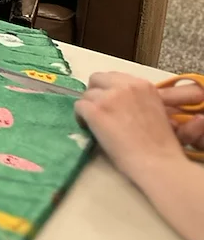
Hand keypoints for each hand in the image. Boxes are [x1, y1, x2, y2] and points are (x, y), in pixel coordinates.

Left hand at [76, 72, 199, 185]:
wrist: (158, 162)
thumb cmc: (161, 144)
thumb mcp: (155, 110)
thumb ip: (137, 99)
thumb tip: (117, 101)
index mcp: (143, 85)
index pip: (115, 77)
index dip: (108, 89)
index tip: (109, 102)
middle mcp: (126, 85)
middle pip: (97, 79)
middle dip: (95, 93)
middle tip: (97, 109)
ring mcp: (108, 97)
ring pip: (86, 94)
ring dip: (89, 107)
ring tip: (94, 123)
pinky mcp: (95, 110)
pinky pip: (78, 107)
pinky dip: (80, 117)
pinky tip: (88, 128)